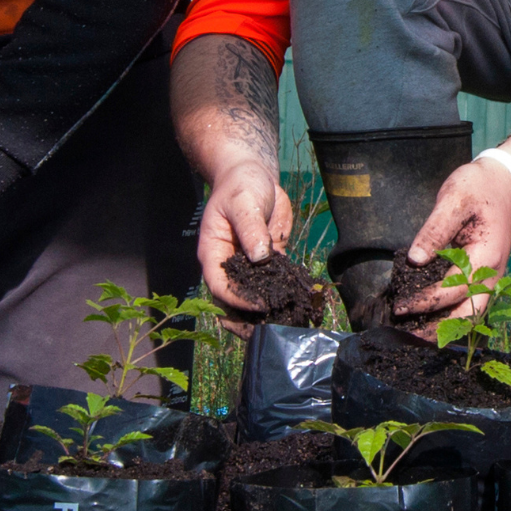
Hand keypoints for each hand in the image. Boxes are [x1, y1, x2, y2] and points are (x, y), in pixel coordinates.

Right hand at [194, 161, 292, 324]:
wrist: (254, 176)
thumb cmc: (241, 186)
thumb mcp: (243, 202)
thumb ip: (250, 228)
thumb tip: (260, 256)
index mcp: (213, 253)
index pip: (219, 285)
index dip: (236, 300)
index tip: (259, 306)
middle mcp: (228, 266)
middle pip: (231, 302)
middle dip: (246, 320)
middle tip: (267, 334)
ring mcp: (248, 267)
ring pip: (252, 299)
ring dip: (265, 315)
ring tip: (284, 330)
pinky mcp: (268, 263)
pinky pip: (274, 285)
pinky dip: (283, 298)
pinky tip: (298, 310)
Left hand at [395, 158, 510, 320]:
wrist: (502, 185)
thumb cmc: (478, 189)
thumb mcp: (454, 200)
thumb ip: (434, 231)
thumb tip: (415, 261)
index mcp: (485, 257)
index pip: (453, 290)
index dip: (426, 302)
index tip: (400, 308)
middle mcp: (491, 274)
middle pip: (468, 315)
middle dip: (439, 330)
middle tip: (407, 337)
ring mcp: (490, 278)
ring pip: (471, 315)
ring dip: (446, 328)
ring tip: (415, 336)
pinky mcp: (484, 277)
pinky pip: (469, 304)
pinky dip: (451, 316)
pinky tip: (428, 319)